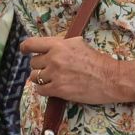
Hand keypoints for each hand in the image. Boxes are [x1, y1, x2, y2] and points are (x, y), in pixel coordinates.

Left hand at [18, 36, 134, 104]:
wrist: (110, 78)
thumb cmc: (98, 61)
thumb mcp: (79, 44)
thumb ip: (62, 45)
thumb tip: (49, 47)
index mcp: (59, 45)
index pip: (32, 44)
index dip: (25, 48)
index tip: (24, 51)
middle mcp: (54, 58)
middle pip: (33, 62)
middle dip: (40, 66)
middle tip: (50, 69)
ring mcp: (55, 74)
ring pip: (34, 77)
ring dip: (41, 78)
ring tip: (52, 79)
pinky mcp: (58, 89)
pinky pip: (40, 90)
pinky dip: (43, 89)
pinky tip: (52, 88)